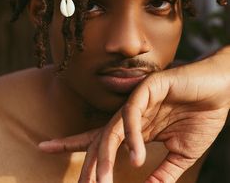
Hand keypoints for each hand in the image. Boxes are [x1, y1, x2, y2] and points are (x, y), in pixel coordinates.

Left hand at [39, 48, 229, 182]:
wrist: (220, 90)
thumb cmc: (202, 116)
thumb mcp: (182, 153)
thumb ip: (164, 171)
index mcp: (137, 128)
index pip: (101, 138)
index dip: (73, 144)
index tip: (47, 147)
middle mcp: (132, 114)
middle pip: (100, 138)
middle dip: (87, 163)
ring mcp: (139, 100)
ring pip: (112, 128)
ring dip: (106, 156)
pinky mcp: (148, 88)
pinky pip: (132, 113)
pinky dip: (132, 136)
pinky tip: (137, 157)